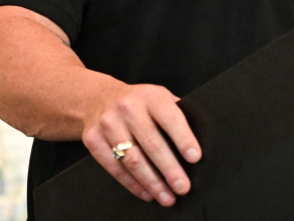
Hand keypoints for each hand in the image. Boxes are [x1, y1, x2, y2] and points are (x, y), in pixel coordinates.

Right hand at [82, 84, 201, 206]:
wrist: (98, 99)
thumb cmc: (140, 103)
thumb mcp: (159, 98)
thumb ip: (177, 114)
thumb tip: (201, 141)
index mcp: (151, 96)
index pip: (170, 118)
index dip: (183, 138)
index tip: (195, 158)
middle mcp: (128, 108)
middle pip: (151, 143)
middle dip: (169, 169)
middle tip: (182, 187)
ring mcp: (108, 124)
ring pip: (133, 160)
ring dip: (152, 182)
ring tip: (167, 197)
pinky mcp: (93, 140)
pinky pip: (115, 168)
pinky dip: (133, 184)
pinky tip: (147, 193)